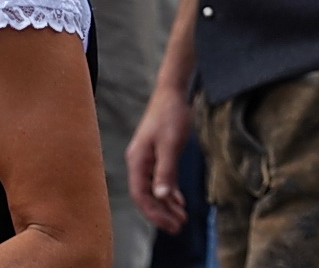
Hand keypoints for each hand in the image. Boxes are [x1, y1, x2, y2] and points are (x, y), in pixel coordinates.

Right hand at [126, 84, 192, 232]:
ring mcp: (147, 160)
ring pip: (155, 189)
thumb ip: (166, 170)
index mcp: (137, 162)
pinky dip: (170, 192)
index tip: (171, 224)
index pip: (142, 196)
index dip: (155, 213)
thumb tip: (162, 196)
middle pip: (147, 196)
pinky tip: (178, 201)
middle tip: (179, 226)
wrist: (172, 92)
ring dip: (167, 204)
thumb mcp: (170, 143)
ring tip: (181, 218)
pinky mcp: (157, 155)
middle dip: (162, 213)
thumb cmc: (170, 115)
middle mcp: (139, 163)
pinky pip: (161, 180)